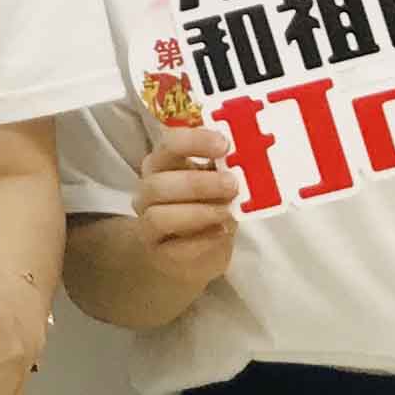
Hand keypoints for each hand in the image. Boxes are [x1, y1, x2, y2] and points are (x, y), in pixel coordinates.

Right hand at [125, 120, 244, 294]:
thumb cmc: (203, 207)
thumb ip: (223, 169)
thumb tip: (246, 157)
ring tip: (229, 212)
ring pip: (159, 216)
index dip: (195, 141)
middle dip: (198, 183)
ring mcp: (148, 223)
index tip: (224, 145)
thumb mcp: (214, 183)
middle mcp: (148, 191)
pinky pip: (175, 248)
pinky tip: (222, 232)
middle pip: (158, 183)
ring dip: (199, 213)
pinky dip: (202, 240)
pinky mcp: (159, 253)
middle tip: (232, 185)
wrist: (187, 253)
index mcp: (162, 163)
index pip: (169, 144)